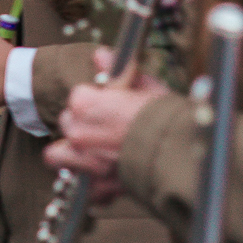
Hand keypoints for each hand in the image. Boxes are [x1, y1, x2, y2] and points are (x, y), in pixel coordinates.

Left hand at [43, 52, 165, 195]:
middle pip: (68, 124)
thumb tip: (100, 55)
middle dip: (84, 125)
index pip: (76, 97)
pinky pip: (81, 186)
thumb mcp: (145, 86)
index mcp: (84, 104)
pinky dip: (90, 184)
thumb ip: (117, 70)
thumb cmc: (167, 118)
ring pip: (59, 155)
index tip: (109, 104)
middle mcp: (78, 133)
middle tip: (106, 128)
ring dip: (73, 154)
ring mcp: (85, 162)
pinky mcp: (97, 188)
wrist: (183, 155)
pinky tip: (104, 176)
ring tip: (93, 152)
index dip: (95, 100)